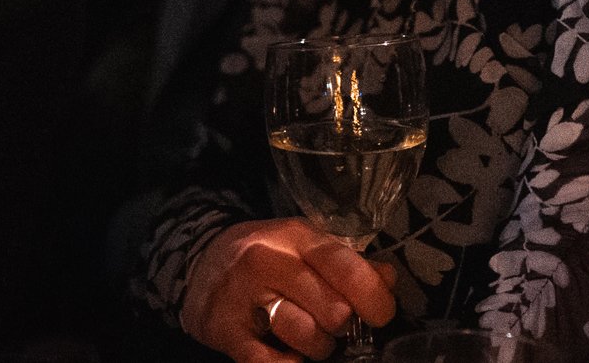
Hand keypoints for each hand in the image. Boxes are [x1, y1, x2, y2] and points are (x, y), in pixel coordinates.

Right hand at [182, 217, 398, 361]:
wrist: (200, 262)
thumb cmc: (267, 257)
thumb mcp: (305, 248)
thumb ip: (348, 264)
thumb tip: (388, 280)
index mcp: (296, 237)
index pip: (344, 265)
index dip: (372, 295)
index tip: (381, 314)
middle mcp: (269, 261)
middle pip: (331, 308)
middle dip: (342, 325)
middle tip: (335, 324)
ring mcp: (243, 296)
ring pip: (305, 336)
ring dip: (318, 347)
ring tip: (311, 338)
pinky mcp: (224, 330)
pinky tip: (290, 355)